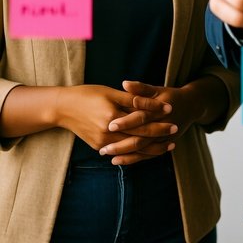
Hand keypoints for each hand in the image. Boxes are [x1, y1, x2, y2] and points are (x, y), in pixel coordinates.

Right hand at [54, 84, 171, 151]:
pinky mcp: (98, 146)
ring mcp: (102, 143)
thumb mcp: (112, 93)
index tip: (173, 113)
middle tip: (176, 131)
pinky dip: (136, 152)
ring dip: (150, 149)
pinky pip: (121, 152)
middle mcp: (107, 133)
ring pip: (131, 149)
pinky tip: (147, 151)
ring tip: (167, 146)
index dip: (158, 119)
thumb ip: (134, 99)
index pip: (141, 122)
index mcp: (112, 117)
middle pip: (139, 139)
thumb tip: (157, 104)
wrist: (63, 107)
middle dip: (159, 136)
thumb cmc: (88, 94)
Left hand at [100, 81, 195, 164]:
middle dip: (122, 143)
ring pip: (143, 149)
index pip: (142, 117)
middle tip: (104, 146)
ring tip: (106, 153)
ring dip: (125, 153)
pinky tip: (118, 160)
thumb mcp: (158, 89)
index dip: (127, 122)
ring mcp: (165, 137)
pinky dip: (133, 159)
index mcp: (161, 110)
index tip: (110, 124)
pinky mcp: (164, 145)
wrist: (191, 106)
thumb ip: (141, 88)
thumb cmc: (170, 95)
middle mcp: (164, 125)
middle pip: (141, 138)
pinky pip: (147, 155)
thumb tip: (124, 83)